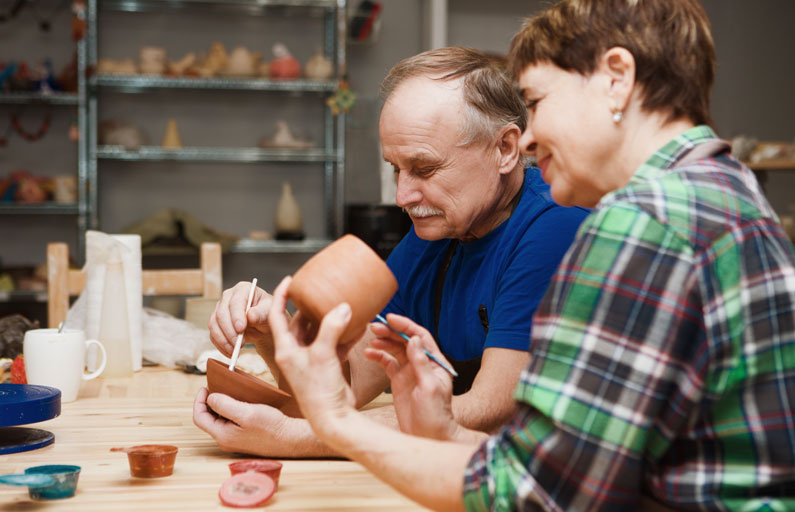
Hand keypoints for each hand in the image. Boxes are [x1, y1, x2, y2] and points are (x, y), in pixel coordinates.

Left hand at [193, 387, 297, 456]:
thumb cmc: (271, 427)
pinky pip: (231, 421)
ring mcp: (235, 439)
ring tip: (230, 391)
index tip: (206, 386)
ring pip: (220, 419)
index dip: (199, 401)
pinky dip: (232, 409)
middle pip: (208, 418)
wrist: (291, 439)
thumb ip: (224, 405)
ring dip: (222, 404)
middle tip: (218, 386)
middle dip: (210, 401)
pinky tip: (241, 401)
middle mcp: (226, 440)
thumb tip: (210, 398)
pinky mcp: (244, 436)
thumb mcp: (246, 412)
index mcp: (222, 435)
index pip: (200, 417)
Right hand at [209, 282, 278, 373]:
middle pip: (221, 313)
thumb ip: (261, 313)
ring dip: (223, 340)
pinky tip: (230, 353)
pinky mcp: (216, 322)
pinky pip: (213, 334)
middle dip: (229, 331)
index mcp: (243, 289)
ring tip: (235, 351)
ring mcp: (220, 309)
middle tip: (239, 344)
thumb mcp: (270, 312)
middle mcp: (228, 297)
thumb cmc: (268, 314)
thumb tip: (250, 315)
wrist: (264, 324)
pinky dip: (220, 345)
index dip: (236, 315)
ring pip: (214, 324)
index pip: (235, 301)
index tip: (241, 328)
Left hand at [267, 276, 356, 430]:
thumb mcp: (323, 354)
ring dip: (332, 320)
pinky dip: (346, 335)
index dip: (282, 296)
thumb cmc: (319, 391)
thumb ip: (331, 328)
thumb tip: (343, 307)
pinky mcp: (328, 367)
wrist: (333, 419)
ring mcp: (312, 360)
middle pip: (301, 323)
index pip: (277, 316)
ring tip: (343, 304)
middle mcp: (296, 354)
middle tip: (323, 291)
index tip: (289, 280)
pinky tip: (359, 325)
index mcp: (286, 350)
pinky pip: (335, 344)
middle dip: (312, 307)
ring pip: (320, 332)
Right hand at [366, 314, 457, 439]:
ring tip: (369, 339)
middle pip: (405, 340)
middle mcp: (422, 364)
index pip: (420, 336)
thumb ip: (421, 363)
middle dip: (390, 332)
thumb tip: (413, 339)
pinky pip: (387, 363)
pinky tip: (368, 353)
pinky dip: (378, 357)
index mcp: (435, 362)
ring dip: (383, 342)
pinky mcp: (398, 381)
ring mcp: (409, 372)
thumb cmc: (435, 415)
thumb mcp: (429, 388)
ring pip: (395, 350)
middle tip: (373, 327)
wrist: (430, 436)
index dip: (405, 326)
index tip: (390, 319)